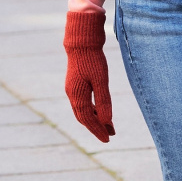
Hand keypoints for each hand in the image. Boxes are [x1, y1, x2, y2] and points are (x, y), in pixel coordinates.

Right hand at [63, 10, 115, 142]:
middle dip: (96, 127)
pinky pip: (83, 103)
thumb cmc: (93, 59)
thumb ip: (104, 101)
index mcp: (77, 95)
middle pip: (84, 117)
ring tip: (109, 126)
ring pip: (83, 110)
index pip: (88, 119)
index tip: (108, 139)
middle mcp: (72, 94)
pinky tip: (101, 111)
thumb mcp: (101, 80)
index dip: (98, 130)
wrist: (82, 41)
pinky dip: (93, 110)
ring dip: (96, 119)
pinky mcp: (76, 84)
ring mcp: (73, 89)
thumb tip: (107, 121)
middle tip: (109, 136)